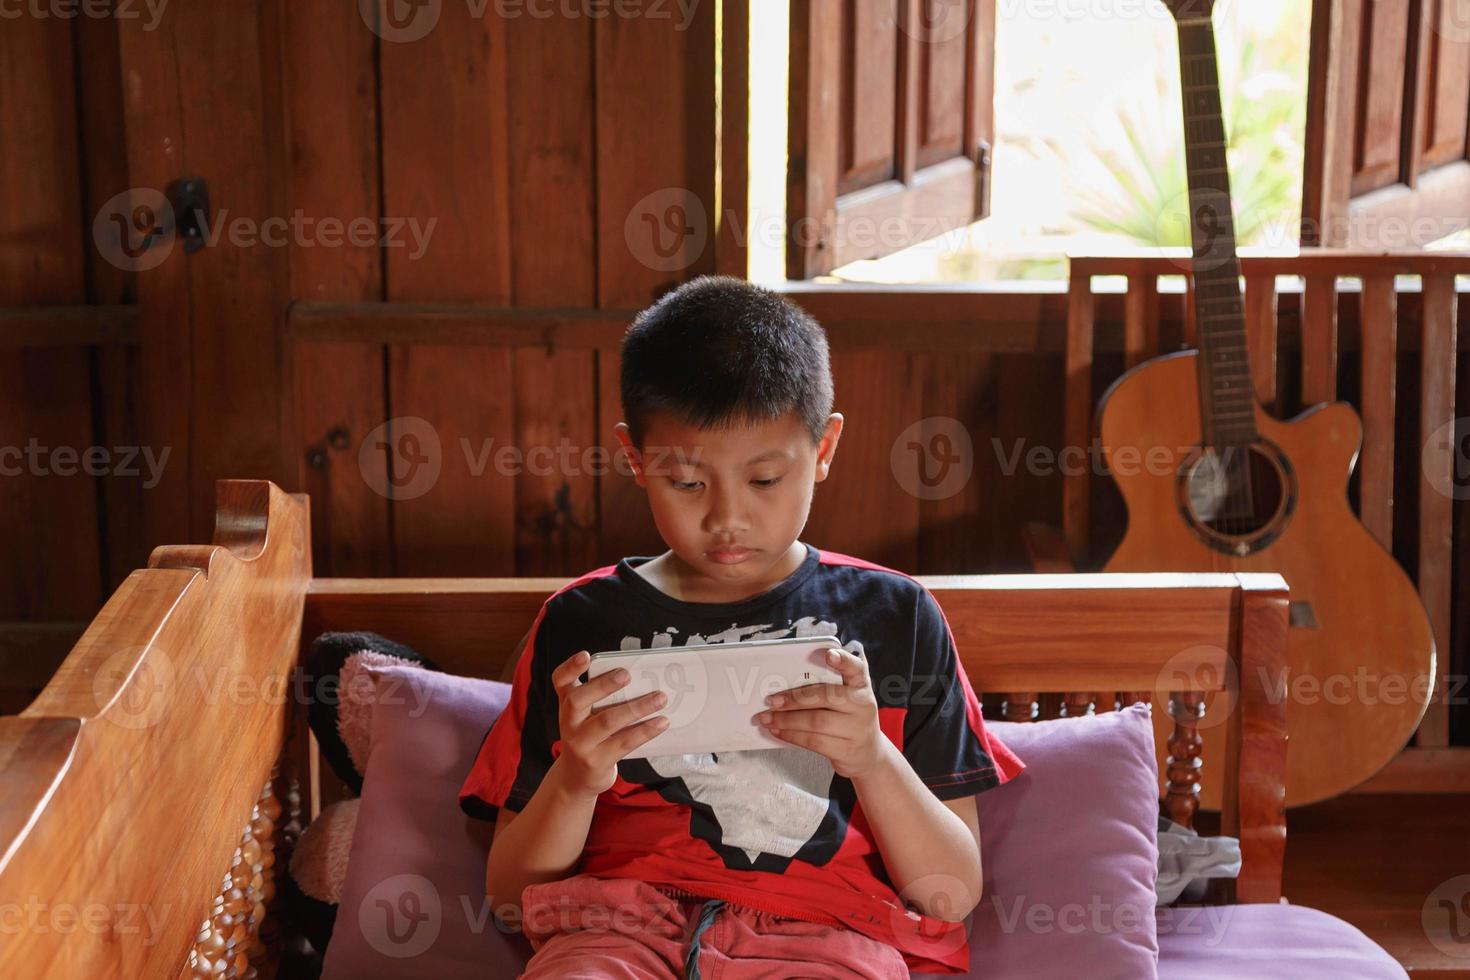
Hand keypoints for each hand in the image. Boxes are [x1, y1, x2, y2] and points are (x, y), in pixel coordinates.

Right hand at [550, 650, 669, 798]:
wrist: (576, 778)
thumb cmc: (588, 737)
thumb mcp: (586, 716)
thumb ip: (601, 698)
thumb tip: (643, 677)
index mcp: (566, 704)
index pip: (560, 681)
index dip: (570, 667)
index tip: (586, 655)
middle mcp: (568, 722)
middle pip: (578, 700)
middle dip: (603, 686)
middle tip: (627, 674)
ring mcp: (580, 744)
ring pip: (607, 721)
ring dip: (637, 708)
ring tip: (660, 698)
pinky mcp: (597, 761)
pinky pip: (624, 743)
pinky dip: (645, 731)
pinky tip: (662, 722)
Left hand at [757, 647, 889, 778]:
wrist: (869, 753)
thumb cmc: (849, 718)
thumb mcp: (847, 698)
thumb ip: (827, 686)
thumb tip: (785, 683)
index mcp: (861, 684)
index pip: (855, 667)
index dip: (843, 660)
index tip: (829, 654)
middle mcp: (862, 704)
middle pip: (827, 697)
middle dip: (794, 698)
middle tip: (771, 700)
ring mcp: (857, 729)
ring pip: (816, 722)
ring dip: (786, 720)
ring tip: (767, 718)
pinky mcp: (846, 750)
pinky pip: (813, 742)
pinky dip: (791, 735)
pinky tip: (778, 731)